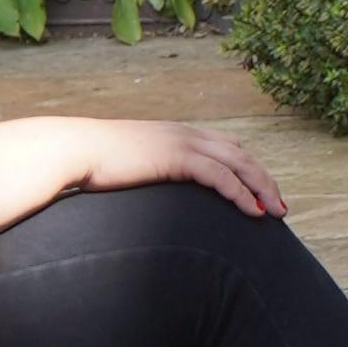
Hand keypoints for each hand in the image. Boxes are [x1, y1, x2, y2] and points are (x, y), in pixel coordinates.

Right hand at [0, 117, 277, 240]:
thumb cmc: (87, 166)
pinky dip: (240, 193)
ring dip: (261, 188)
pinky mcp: (174, 156)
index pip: (223, 149)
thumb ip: (143, 177)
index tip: (261, 195)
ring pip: (237, 163)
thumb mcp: (125, 170)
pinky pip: (219, 175)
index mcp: (173, 135)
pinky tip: (253, 212)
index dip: (247, 171)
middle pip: (239, 154)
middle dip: (263, 180)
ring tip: (275, 213)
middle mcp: (182, 133)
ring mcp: (179, 142)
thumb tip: (146, 202)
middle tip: (280, 207)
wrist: (67, 151)